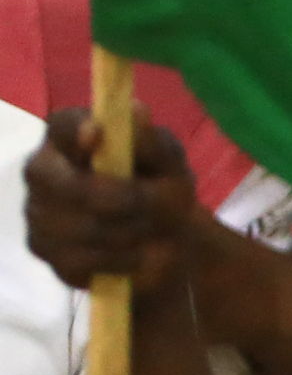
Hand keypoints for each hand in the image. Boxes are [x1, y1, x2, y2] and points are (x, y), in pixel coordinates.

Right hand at [22, 114, 200, 306]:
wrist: (159, 238)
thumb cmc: (160, 186)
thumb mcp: (171, 165)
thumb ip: (154, 144)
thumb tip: (138, 113)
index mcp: (69, 137)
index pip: (62, 127)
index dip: (76, 130)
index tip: (98, 134)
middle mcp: (42, 170)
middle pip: (70, 186)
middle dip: (125, 201)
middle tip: (163, 210)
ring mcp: (36, 211)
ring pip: (84, 229)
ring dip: (134, 234)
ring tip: (159, 234)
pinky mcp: (43, 250)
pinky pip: (83, 261)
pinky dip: (123, 261)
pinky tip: (141, 255)